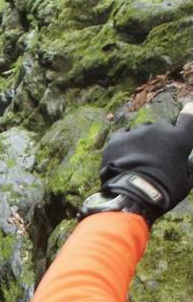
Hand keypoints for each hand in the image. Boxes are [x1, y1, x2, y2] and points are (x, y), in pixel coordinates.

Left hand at [82, 103, 192, 223]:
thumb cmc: (164, 192)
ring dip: (140, 142)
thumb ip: (188, 168)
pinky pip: (122, 135)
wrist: (132, 195)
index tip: (189, 107)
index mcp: (179, 139)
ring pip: (140, 132)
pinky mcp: (117, 139)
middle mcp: (159, 129)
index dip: (190, 112)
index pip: (189, 119)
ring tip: (137, 161)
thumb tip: (188, 165)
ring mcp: (136, 132)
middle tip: (155, 159)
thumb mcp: (185, 182)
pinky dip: (124, 143)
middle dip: (159, 140)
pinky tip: (123, 155)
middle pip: (159, 129)